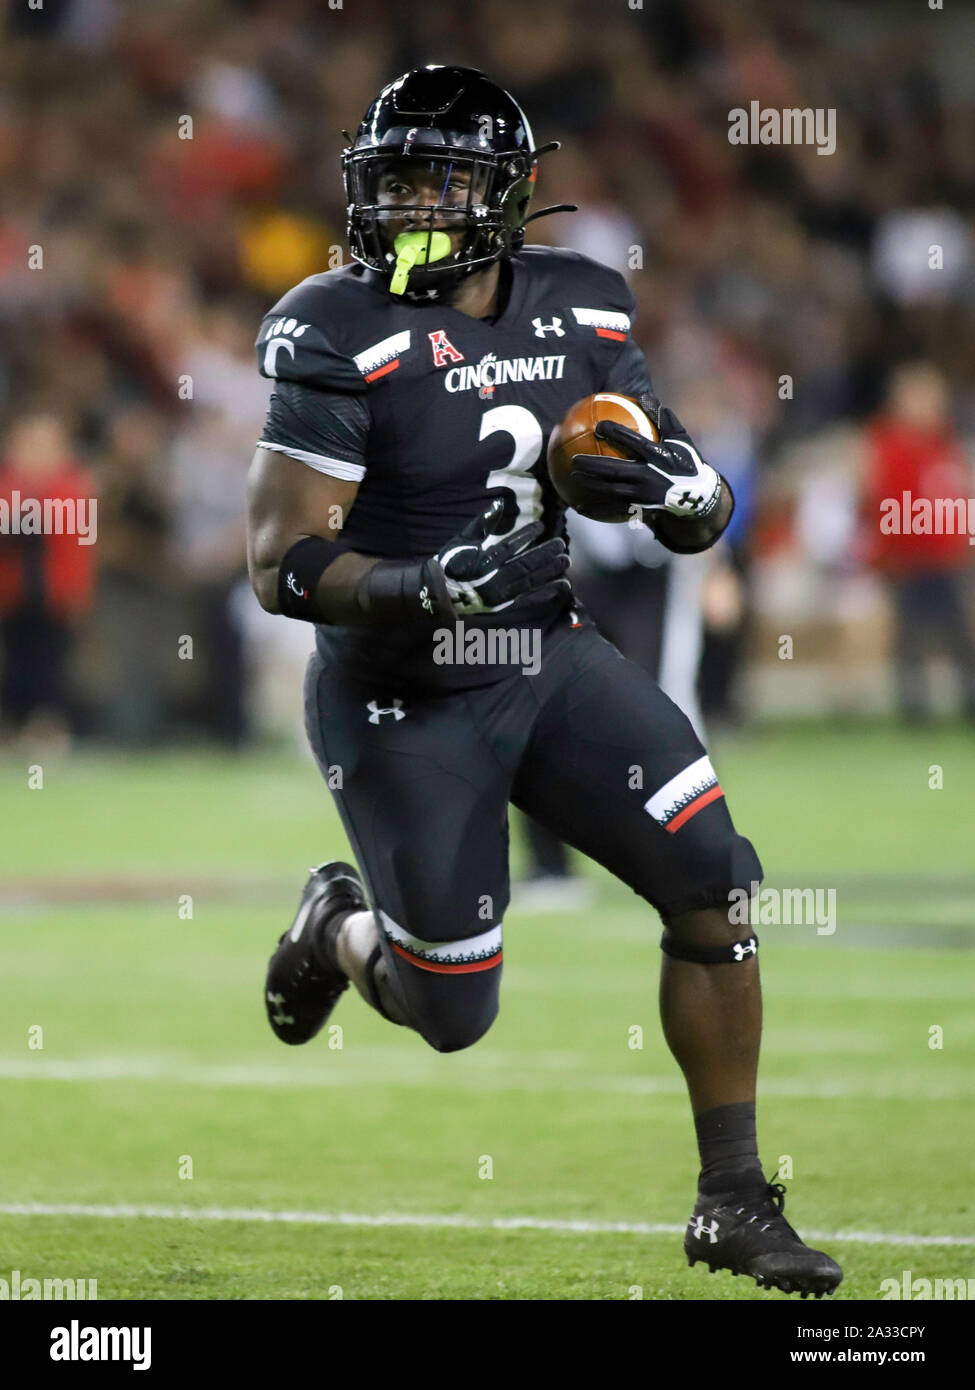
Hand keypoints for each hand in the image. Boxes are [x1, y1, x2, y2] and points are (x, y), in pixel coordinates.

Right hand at [420, 489, 569, 617]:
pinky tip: (562, 585)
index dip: (525, 535)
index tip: (541, 526)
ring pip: (530, 582)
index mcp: (482, 563)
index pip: (507, 547)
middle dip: (544, 554)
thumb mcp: (463, 541)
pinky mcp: (505, 605)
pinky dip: (547, 592)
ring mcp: (501, 595)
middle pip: (524, 565)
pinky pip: (530, 599)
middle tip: (561, 544)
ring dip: (550, 571)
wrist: (443, 595)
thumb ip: (482, 523)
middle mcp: (493, 580)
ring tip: (566, 561)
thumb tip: (498, 503)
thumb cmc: (452, 564)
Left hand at [570, 399, 721, 520]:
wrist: (696, 496)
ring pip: (611, 490)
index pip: (634, 442)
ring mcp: (642, 494)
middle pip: (615, 470)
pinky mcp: (639, 507)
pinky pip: (614, 508)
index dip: (617, 433)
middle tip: (575, 459)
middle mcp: (648, 476)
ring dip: (591, 484)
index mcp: (658, 456)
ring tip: (573, 476)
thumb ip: (664, 418)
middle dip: (594, 465)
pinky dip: (597, 508)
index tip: (599, 425)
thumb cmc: (686, 461)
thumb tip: (644, 396)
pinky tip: (579, 508)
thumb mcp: (680, 438)